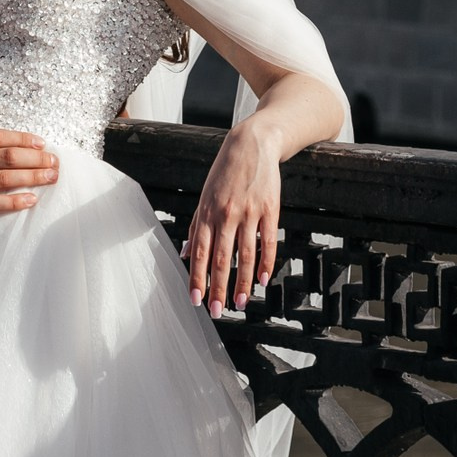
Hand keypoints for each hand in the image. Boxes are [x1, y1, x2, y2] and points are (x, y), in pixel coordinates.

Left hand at [185, 121, 279, 319]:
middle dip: (218, 288)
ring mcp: (249, 212)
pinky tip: (262, 280)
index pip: (200, 252)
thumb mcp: (205, 196)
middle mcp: (226, 214)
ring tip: (239, 304)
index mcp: (207, 212)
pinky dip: (265, 263)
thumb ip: (197, 226)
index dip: (197, 278)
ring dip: (242, 283)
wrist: (252, 145)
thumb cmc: (225, 173)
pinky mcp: (270, 210)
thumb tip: (187, 253)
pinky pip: (268, 242)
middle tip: (217, 312)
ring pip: (245, 255)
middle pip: (221, 258)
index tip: (196, 301)